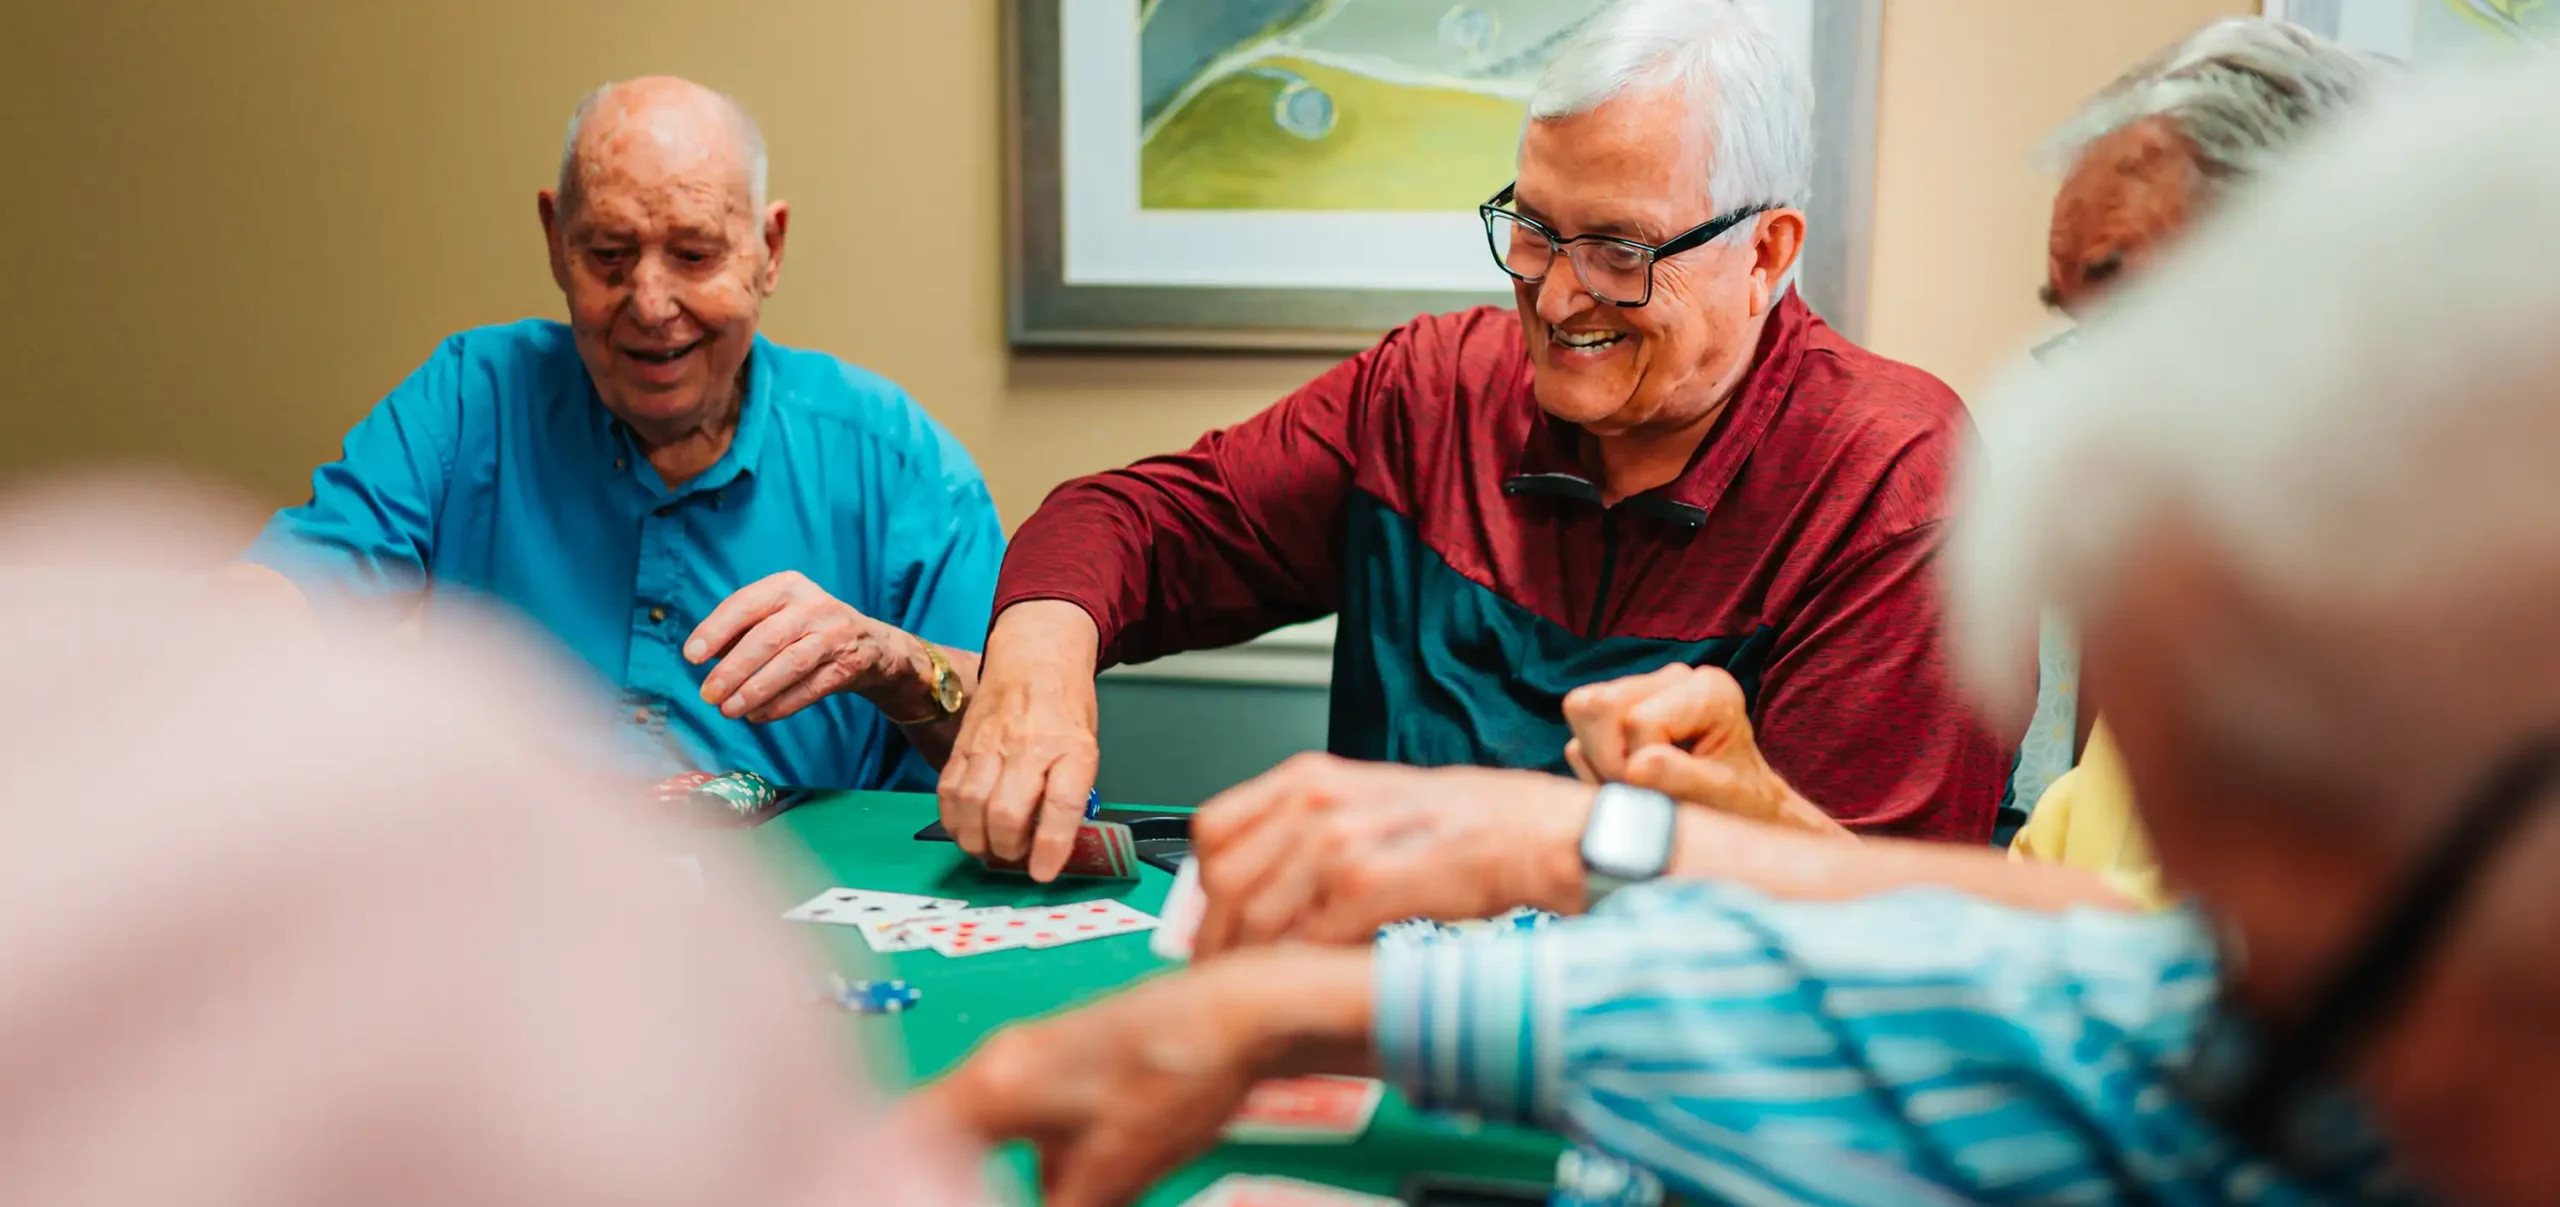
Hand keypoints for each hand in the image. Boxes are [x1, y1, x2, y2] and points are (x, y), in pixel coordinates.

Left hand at [685, 571, 931, 723]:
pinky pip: (811, 688)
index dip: (715, 630)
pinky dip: (781, 705)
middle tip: (708, 694)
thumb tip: (703, 655)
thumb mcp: (776, 616)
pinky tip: (758, 716)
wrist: (871, 644)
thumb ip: (740, 631)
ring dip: (755, 691)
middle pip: (767, 638)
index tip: (692, 656)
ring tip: (728, 710)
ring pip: (790, 664)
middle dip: (733, 669)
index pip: (745, 604)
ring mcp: (835, 635)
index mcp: (788, 586)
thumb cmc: (806, 628)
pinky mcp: (848, 665)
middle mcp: (813, 605)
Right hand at [912, 949, 1372, 1206]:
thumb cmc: (1180, 1072)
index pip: (906, 1141)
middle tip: (961, 1192)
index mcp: (995, 1082)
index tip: (904, 1194)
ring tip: (1017, 1184)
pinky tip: (1077, 1179)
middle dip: (948, 1178)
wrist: (1248, 1010)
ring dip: (992, 1170)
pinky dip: (1032, 1156)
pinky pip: (1028, 1117)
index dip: (898, 1181)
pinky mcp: (1077, 1059)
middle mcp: (1004, 1058)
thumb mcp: (1111, 1174)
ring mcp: (1040, 1053)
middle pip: (942, 1135)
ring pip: (988, 1129)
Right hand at [939, 601, 1101, 880]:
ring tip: (988, 848)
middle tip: (1013, 856)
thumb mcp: (1085, 748)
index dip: (1050, 846)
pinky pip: (948, 791)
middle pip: (1007, 811)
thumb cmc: (1064, 710)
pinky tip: (964, 828)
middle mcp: (1030, 746)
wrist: (1034, 659)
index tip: (1042, 872)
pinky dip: (953, 819)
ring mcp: (991, 744)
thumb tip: (1051, 844)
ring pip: (971, 804)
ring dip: (976, 840)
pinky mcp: (963, 745)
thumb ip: (1069, 793)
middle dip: (1006, 848)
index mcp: (1072, 749)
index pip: (1062, 803)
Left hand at [1190, 753, 1592, 957]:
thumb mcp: (1370, 806)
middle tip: (1226, 974)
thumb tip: (1262, 883)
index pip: (1213, 829)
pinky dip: (1301, 968)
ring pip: (1257, 914)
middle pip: (1223, 878)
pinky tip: (1314, 980)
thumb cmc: (1466, 824)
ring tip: (1268, 988)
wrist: (1533, 833)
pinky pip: (1306, 939)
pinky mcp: (1368, 883)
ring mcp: (1338, 840)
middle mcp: (1315, 800)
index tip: (1210, 924)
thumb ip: (1310, 834)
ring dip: (1255, 962)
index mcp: (1308, 777)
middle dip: (1217, 938)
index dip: (1202, 887)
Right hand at [1561, 664, 1837, 834]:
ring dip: (1598, 761)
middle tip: (1641, 791)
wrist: (1743, 807)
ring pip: (1580, 709)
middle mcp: (1675, 678)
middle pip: (1599, 703)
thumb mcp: (1723, 796)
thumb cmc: (1739, 802)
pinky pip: (1579, 729)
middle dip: (1609, 759)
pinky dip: (1594, 764)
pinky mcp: (1620, 706)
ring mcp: (1644, 687)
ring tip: (1637, 786)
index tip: (1663, 795)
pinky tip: (1630, 778)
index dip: (1637, 767)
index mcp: (1709, 690)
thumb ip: (1681, 779)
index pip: (1639, 720)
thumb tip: (1634, 768)